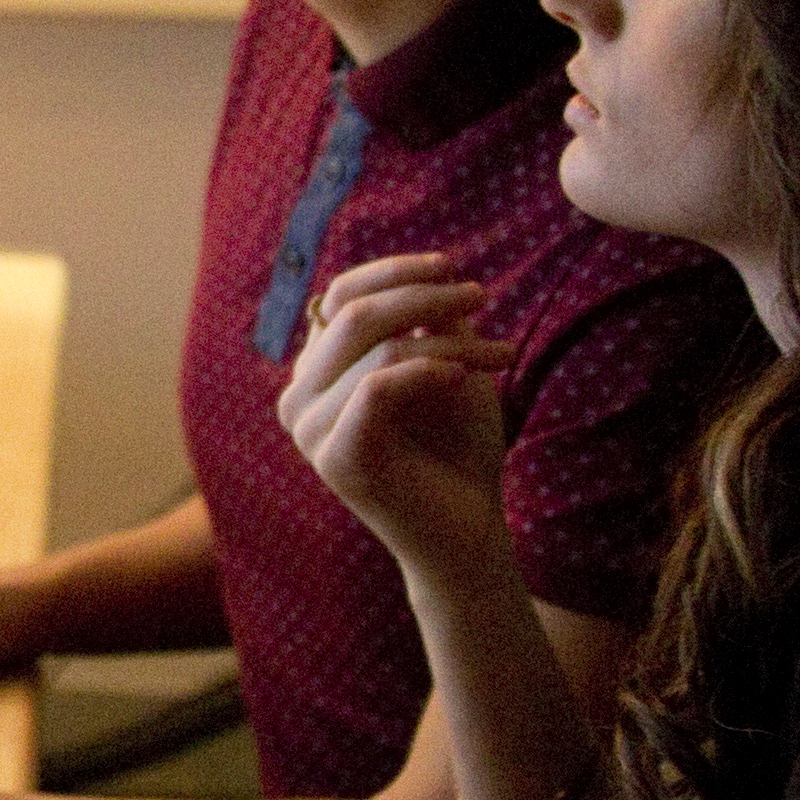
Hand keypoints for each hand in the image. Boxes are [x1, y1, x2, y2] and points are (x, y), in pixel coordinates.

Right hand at [275, 252, 516, 572]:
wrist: (465, 532)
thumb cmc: (458, 452)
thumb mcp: (446, 369)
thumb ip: (429, 324)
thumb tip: (432, 272)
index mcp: (317, 373)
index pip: (338, 297)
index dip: (393, 271)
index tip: (452, 267)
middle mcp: (299, 397)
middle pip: (353, 314)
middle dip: (424, 296)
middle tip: (481, 298)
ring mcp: (309, 430)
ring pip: (375, 348)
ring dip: (449, 341)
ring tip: (501, 353)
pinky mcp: (336, 458)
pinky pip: (376, 389)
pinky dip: (425, 371)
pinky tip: (463, 376)